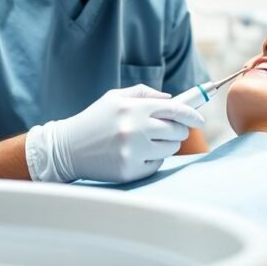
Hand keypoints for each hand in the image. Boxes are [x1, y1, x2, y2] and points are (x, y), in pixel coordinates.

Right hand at [25, 84, 204, 182]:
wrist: (67, 148)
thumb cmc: (94, 120)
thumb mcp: (115, 97)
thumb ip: (144, 94)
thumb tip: (171, 100)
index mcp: (134, 108)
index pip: (176, 110)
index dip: (192, 114)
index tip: (199, 120)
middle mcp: (135, 129)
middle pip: (177, 131)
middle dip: (178, 130)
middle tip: (170, 130)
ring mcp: (133, 152)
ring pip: (170, 149)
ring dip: (165, 145)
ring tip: (147, 142)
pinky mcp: (130, 171)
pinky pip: (156, 165)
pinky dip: (152, 160)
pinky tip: (135, 154)